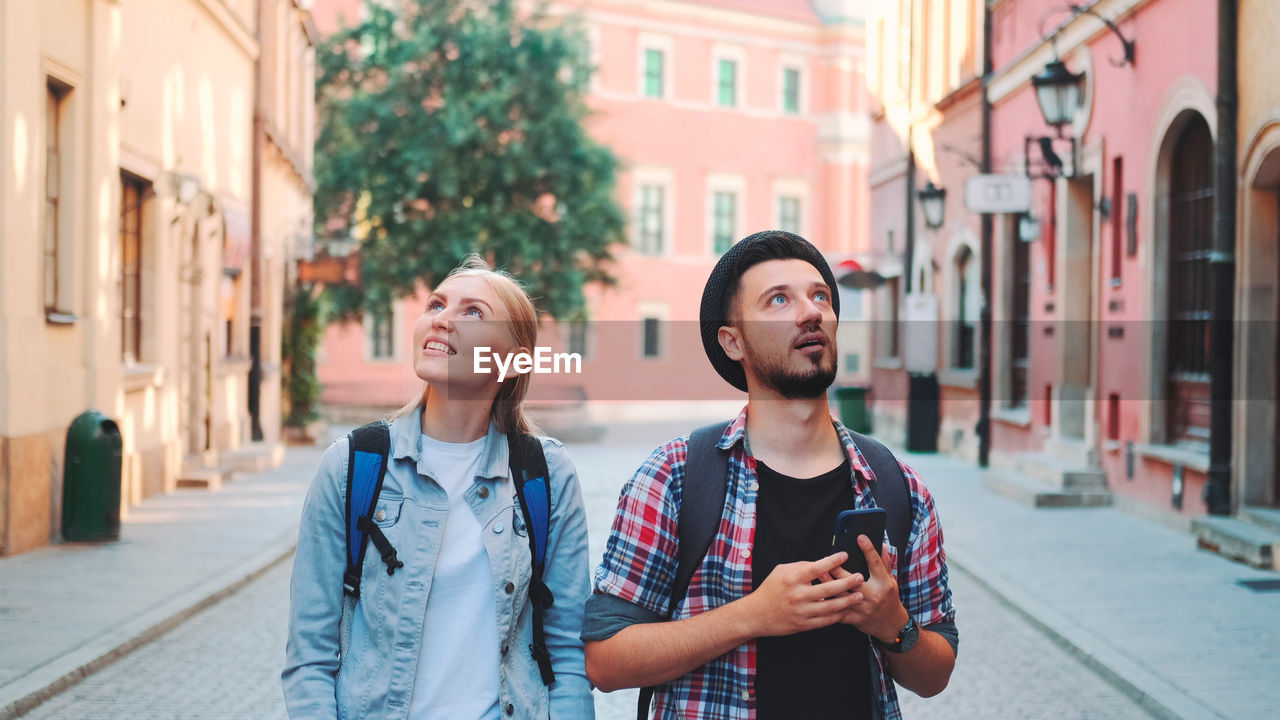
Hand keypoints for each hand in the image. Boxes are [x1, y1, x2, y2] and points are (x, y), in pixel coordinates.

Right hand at [741, 552, 866, 637]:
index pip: (817, 567)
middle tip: (860, 578)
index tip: (845, 555)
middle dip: (847, 582)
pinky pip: (826, 620)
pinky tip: (846, 610)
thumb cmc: (770, 589)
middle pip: (829, 588)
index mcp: (792, 578)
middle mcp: (798, 595)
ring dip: (847, 601)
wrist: (756, 614)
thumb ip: (801, 566)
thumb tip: (821, 564)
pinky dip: (838, 615)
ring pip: (831, 606)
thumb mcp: (781, 571)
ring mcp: (802, 611)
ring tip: (859, 596)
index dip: (833, 561)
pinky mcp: (804, 624)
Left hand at [824, 535, 908, 642]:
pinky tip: (819, 596)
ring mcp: (864, 608)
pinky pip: (839, 612)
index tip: (860, 537)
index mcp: (883, 583)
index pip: (875, 563)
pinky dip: (828, 605)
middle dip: (838, 569)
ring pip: (842, 596)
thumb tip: (881, 544)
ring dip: (829, 585)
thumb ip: (884, 562)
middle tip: (827, 559)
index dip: (868, 549)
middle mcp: (873, 595)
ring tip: (819, 574)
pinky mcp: (856, 619)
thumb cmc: (889, 598)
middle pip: (852, 580)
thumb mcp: (891, 580)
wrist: (891, 625)